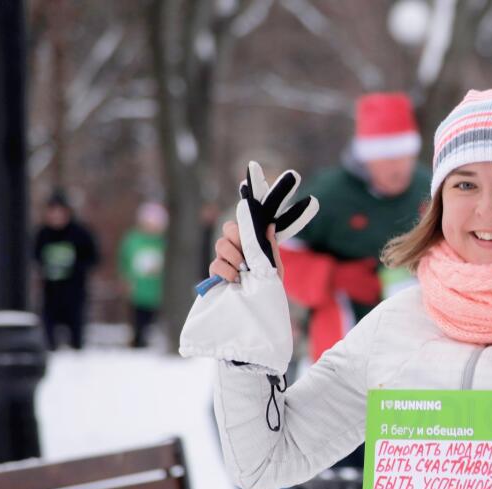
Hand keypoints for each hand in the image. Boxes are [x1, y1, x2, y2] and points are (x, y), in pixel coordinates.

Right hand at [209, 162, 316, 282]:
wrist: (255, 315)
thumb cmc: (269, 292)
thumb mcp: (276, 271)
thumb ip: (271, 249)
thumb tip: (268, 224)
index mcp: (258, 241)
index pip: (256, 214)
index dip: (255, 190)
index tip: (253, 169)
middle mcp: (241, 245)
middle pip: (233, 226)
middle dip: (239, 237)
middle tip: (248, 255)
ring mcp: (227, 257)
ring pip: (223, 242)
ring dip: (234, 257)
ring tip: (244, 271)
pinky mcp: (216, 271)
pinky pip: (217, 262)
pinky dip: (227, 271)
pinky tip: (235, 280)